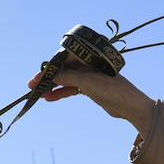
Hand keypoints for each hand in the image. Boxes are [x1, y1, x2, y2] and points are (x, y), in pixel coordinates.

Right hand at [28, 68, 155, 137]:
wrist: (130, 106)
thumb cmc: (111, 89)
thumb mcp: (86, 82)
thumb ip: (68, 77)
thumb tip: (50, 75)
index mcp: (89, 57)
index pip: (64, 59)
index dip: (50, 68)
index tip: (38, 77)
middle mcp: (88, 65)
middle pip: (64, 69)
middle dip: (49, 78)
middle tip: (33, 86)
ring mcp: (89, 77)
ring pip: (67, 80)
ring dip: (54, 87)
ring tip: (39, 94)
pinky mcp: (91, 89)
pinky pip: (72, 89)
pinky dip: (62, 93)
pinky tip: (50, 98)